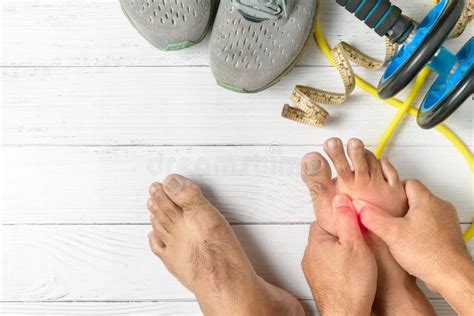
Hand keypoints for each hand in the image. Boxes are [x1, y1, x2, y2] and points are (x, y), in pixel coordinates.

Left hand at [302, 194, 376, 315]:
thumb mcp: (355, 244)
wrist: (346, 315)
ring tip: (358, 255)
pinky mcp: (320, 283)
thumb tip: (340, 198)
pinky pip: (329, 267)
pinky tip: (353, 270)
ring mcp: (313, 271)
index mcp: (315, 241)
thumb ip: (346, 219)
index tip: (352, 218)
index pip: (324, 219)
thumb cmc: (351, 285)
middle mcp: (309, 255)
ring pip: (327, 251)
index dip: (340, 217)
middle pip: (326, 235)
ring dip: (340, 251)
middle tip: (359, 237)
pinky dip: (340, 265)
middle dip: (341, 234)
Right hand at [354, 180, 472, 314]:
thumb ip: (373, 217)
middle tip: (387, 213)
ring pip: (424, 211)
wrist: (452, 276)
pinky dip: (420, 230)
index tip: (383, 197)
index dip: (393, 190)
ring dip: (410, 218)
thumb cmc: (429, 255)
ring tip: (397, 229)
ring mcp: (447, 221)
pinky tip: (410, 242)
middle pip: (416, 197)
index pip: (408, 183)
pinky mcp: (448, 235)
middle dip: (400, 205)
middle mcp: (440, 207)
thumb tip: (359, 206)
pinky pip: (431, 225)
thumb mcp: (392, 234)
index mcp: (427, 201)